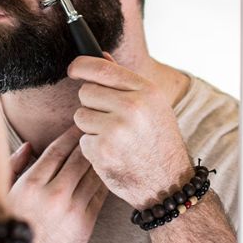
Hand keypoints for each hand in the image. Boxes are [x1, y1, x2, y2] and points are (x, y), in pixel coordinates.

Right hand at [7, 125, 107, 242]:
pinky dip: (103, 180)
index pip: (57, 150)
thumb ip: (14, 166)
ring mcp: (71, 210)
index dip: (70, 134)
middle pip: (78, 158)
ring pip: (91, 175)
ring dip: (99, 158)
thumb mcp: (3, 193)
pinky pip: (98, 195)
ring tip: (105, 144)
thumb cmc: (8, 226)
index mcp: (31, 184)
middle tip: (96, 128)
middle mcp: (53, 194)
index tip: (77, 124)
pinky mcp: (84, 225)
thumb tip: (28, 145)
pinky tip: (105, 170)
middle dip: (88, 141)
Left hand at [68, 54, 191, 209]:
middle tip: (111, 119)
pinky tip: (112, 153)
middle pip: (86, 91)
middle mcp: (132, 106)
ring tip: (114, 138)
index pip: (101, 68)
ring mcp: (116, 129)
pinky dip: (92, 148)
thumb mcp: (152, 105)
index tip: (73, 69)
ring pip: (80, 115)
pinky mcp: (103, 150)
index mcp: (146, 91)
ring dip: (90, 127)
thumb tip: (99, 56)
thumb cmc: (159, 141)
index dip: (81, 65)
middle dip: (92, 104)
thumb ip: (124, 80)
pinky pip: (82, 139)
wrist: (169, 185)